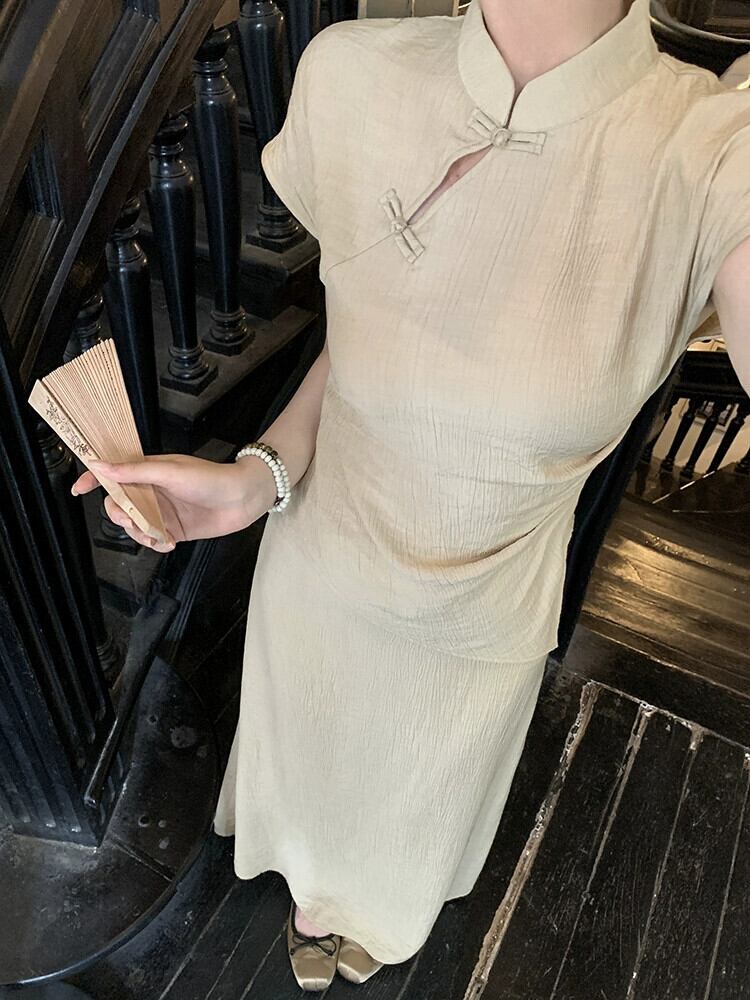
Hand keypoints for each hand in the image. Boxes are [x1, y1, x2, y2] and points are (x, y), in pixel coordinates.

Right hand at [71, 453, 278, 551]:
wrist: (244, 498)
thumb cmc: (210, 478)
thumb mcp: (170, 471)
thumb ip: (135, 471)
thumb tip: (100, 465)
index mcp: (147, 471)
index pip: (113, 474)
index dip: (93, 480)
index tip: (78, 489)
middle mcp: (152, 491)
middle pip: (119, 505)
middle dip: (120, 515)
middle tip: (133, 519)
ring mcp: (162, 511)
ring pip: (134, 526)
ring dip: (139, 534)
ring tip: (158, 535)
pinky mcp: (174, 529)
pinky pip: (152, 539)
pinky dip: (155, 544)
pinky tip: (169, 542)